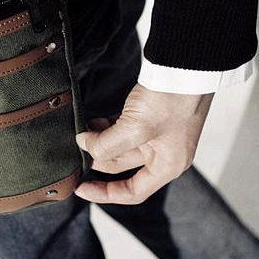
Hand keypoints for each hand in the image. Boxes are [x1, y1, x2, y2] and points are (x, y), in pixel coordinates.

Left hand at [74, 83, 213, 204]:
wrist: (185, 65)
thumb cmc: (171, 99)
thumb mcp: (135, 128)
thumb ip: (107, 144)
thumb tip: (83, 146)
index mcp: (167, 166)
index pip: (132, 192)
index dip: (104, 193)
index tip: (80, 188)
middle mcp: (164, 153)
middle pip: (122, 166)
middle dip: (98, 157)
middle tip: (74, 150)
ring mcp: (157, 134)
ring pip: (120, 145)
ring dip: (100, 141)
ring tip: (82, 132)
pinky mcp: (150, 116)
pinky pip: (123, 128)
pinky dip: (107, 127)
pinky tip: (94, 121)